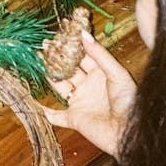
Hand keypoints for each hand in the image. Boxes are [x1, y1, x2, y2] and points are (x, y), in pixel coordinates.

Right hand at [40, 30, 136, 157]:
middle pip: (70, 69)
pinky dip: (46, 112)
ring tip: (38, 59)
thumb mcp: (116, 73)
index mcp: (101, 74)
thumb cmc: (129, 102)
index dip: (72, 46)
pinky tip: (36, 104)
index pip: (83, 56)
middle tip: (45, 44)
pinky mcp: (75, 119)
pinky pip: (56, 116)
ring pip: (61, 86)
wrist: (130, 132)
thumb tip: (83, 33)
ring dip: (50, 75)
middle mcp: (89, 86)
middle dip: (57, 58)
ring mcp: (81, 102)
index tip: (60, 34)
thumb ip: (99, 54)